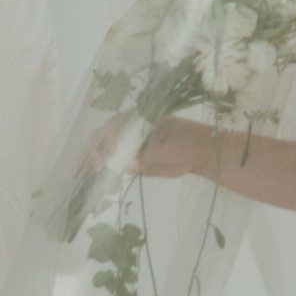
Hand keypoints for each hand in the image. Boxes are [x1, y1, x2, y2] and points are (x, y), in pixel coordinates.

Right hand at [85, 113, 207, 179]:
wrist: (197, 154)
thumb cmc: (185, 141)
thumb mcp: (168, 145)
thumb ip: (149, 155)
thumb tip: (127, 166)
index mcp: (138, 118)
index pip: (116, 122)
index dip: (110, 134)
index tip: (113, 150)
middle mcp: (129, 129)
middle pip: (105, 134)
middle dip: (98, 147)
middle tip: (99, 164)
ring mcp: (129, 145)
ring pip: (106, 149)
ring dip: (97, 158)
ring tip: (97, 170)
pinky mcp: (131, 161)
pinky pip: (115, 164)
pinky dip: (105, 170)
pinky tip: (98, 177)